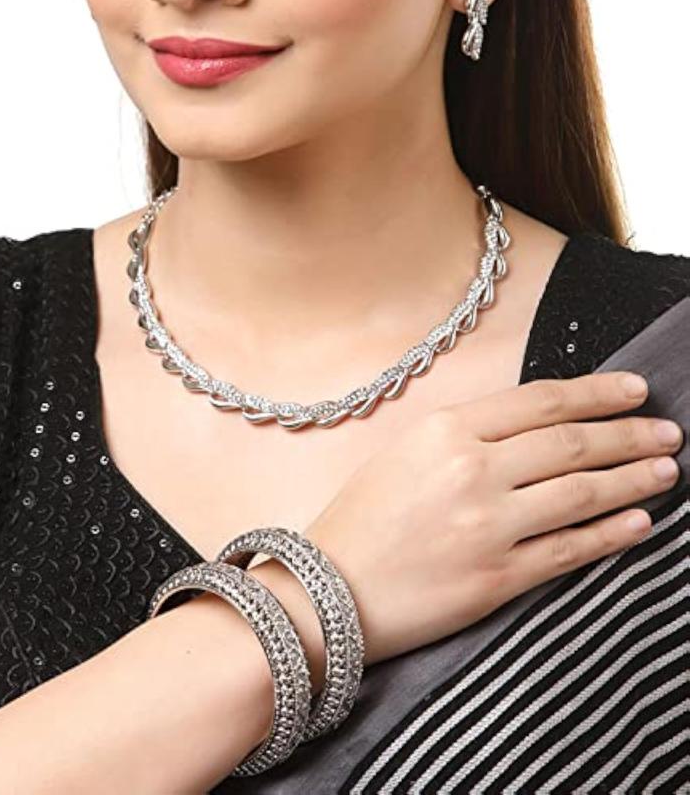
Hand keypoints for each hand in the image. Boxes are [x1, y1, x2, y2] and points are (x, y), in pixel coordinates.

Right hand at [304, 371, 683, 665]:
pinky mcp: (496, 578)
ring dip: (633, 480)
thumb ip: (463, 436)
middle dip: (629, 435)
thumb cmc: (358, 521)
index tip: (634, 390)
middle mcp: (471, 471)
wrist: (326, 592)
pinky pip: (569, 550)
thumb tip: (531, 429)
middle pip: (571, 443)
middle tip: (666, 431)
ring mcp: (487, 526)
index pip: (540, 401)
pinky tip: (640, 522)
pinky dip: (612, 534)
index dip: (597, 393)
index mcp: (443, 432)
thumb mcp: (401, 455)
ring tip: (666, 470)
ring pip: (581, 494)